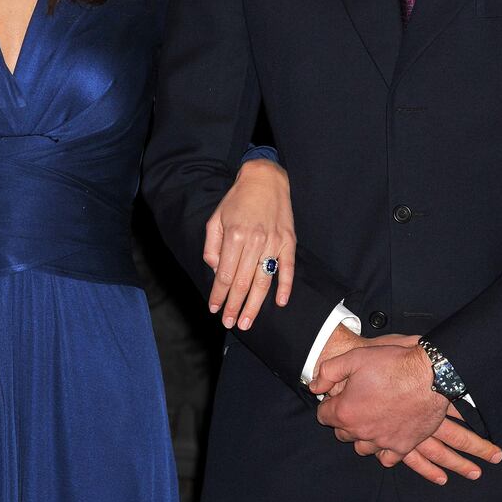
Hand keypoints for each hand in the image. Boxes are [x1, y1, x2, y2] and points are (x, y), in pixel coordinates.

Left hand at [204, 158, 295, 329]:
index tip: (214, 309)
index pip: (225, 275)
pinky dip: (285, 286)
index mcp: (234, 236)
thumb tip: (217, 269)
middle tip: (230, 323)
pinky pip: (288, 268)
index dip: (218, 295)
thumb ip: (212, 246)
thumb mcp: (216, 218)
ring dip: (255, 305)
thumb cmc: (237, 200)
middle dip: (234, 306)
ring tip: (247, 321)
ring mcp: (274, 242)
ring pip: (263, 281)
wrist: (265, 179)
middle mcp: (254, 241)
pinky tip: (281, 303)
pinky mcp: (289, 241)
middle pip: (243, 282)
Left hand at [311, 335, 501, 483]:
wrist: (430, 376)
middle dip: (344, 420)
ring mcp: (383, 441)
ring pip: (362, 447)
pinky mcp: (403, 446)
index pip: (324, 415)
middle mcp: (362, 431)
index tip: (337, 396)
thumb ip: (328, 372)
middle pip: (342, 433)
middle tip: (354, 404)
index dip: (329, 404)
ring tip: (369, 419)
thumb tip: (315, 387)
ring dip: (361, 435)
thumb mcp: (354, 358)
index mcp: (346, 411)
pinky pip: (386, 459)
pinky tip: (385, 436)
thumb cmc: (391, 364)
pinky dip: (383, 450)